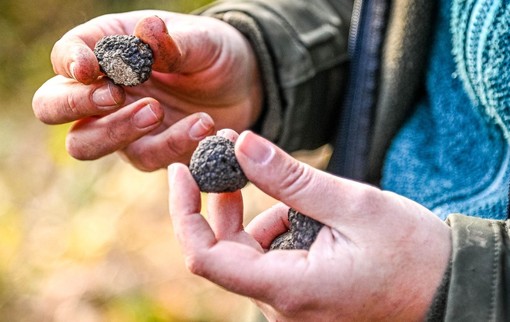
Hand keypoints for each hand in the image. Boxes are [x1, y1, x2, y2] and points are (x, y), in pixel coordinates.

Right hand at [32, 11, 262, 170]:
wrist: (242, 85)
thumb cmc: (211, 51)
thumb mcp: (200, 40)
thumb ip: (172, 42)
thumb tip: (147, 30)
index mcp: (105, 50)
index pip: (65, 56)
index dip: (70, 63)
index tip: (91, 68)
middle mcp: (103, 90)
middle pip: (52, 107)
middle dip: (76, 104)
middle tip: (114, 96)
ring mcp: (121, 126)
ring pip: (86, 143)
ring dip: (119, 130)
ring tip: (157, 111)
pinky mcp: (149, 151)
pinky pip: (146, 158)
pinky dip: (173, 145)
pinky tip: (204, 125)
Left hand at [168, 130, 451, 320]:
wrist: (449, 288)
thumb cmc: (411, 253)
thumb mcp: (352, 205)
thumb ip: (292, 179)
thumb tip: (242, 144)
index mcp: (289, 288)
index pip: (206, 257)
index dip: (184, 212)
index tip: (181, 171)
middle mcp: (282, 306)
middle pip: (226, 251)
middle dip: (225, 202)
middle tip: (234, 157)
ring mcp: (292, 305)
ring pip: (249, 254)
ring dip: (258, 216)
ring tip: (298, 194)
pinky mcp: (302, 298)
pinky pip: (271, 262)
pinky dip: (277, 231)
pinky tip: (307, 216)